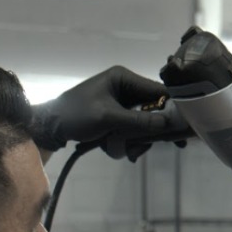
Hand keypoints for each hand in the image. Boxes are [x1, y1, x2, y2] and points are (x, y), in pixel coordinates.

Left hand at [30, 66, 168, 152]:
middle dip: (152, 130)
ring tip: (128, 152)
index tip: (180, 128)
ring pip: (144, 121)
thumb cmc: (76, 115)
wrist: (51, 126)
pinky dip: (130, 140)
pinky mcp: (117, 115)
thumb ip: (139, 121)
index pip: (157, 90)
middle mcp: (125, 87)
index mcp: (123, 78)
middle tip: (151, 147)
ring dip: (139, 138)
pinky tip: (122, 150)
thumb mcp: (108, 118)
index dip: (171, 109)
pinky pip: (133, 128)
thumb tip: (168, 124)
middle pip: (153, 109)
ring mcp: (121, 102)